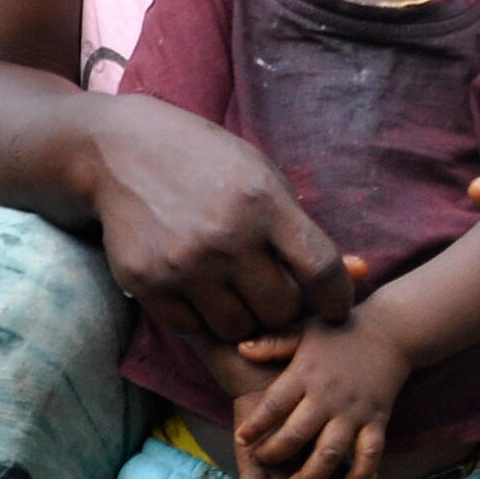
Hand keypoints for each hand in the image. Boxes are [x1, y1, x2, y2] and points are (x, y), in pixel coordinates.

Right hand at [88, 94, 355, 344]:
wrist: (119, 151)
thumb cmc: (205, 162)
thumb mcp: (260, 177)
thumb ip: (300, 230)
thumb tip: (360, 275)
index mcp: (262, 204)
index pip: (322, 271)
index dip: (338, 298)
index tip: (336, 306)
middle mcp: (224, 238)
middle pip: (280, 309)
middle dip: (283, 306)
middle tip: (272, 292)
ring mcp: (182, 264)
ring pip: (238, 327)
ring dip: (243, 316)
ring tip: (233, 291)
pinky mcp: (146, 281)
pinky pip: (193, 326)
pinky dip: (201, 316)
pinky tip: (197, 289)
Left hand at [229, 315, 410, 478]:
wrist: (391, 331)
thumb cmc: (339, 332)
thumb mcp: (303, 331)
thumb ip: (273, 343)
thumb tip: (240, 348)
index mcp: (305, 374)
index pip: (274, 404)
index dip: (256, 424)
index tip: (241, 440)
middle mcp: (328, 396)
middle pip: (297, 434)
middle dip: (276, 454)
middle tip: (262, 465)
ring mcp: (354, 411)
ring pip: (331, 451)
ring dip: (312, 474)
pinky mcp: (378, 420)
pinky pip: (370, 453)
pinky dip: (362, 473)